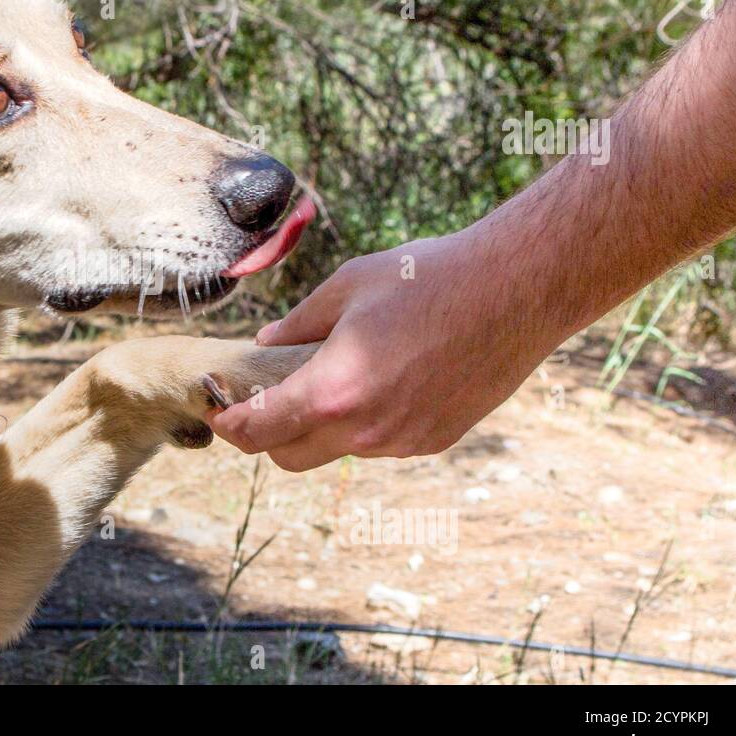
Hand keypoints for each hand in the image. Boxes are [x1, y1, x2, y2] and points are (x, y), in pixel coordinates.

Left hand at [207, 227, 563, 470]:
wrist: (516, 290)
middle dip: (267, 434)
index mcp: (333, 391)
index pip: (258, 432)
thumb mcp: (347, 288)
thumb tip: (265, 345)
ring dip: (320, 425)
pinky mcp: (435, 440)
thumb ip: (298, 324)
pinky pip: (380, 443)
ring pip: (337, 450)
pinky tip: (383, 377)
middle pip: (288, 457)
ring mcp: (403, 442)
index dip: (229, 425)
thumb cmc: (427, 278)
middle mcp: (365, 430)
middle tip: (264, 397)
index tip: (219, 408)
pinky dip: (364, 422)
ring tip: (333, 374)